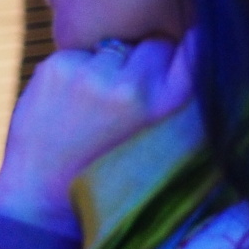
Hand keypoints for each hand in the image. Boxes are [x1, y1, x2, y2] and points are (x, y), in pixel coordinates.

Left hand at [0, 31, 195, 237]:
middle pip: (155, 44)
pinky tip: (67, 109)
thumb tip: (198, 42)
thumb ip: (180, 102)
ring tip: (94, 113)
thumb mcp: (168, 147)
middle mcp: (135, 88)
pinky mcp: (58, 69)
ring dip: (107, 69)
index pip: (199, 45)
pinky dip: (74, 74)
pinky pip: (77, 56)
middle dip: (144, 65)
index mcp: (173, 109)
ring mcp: (93, 77)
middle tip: (126, 105)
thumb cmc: (114, 178)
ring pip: (114, 49)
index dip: (190, 49)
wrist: (49, 205)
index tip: (184, 59)